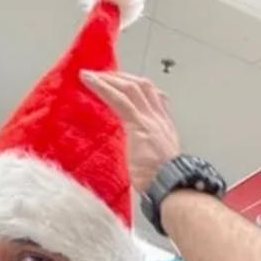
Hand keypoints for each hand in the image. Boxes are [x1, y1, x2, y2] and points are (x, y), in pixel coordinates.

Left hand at [80, 70, 180, 193]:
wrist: (171, 186)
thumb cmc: (160, 181)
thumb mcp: (153, 161)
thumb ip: (144, 151)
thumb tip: (134, 154)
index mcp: (164, 127)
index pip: (153, 98)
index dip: (138, 88)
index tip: (124, 84)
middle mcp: (159, 118)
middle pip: (143, 86)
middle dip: (122, 78)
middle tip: (105, 75)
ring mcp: (150, 120)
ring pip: (130, 88)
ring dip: (109, 79)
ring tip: (92, 75)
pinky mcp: (138, 124)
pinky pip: (119, 99)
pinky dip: (102, 87)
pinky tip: (89, 80)